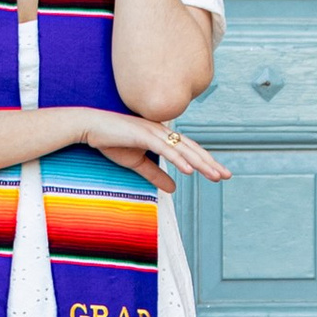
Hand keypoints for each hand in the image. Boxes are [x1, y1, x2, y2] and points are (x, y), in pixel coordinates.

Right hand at [77, 109, 229, 192]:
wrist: (90, 128)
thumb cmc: (111, 142)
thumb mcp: (137, 163)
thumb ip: (155, 174)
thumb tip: (174, 188)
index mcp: (162, 136)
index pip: (189, 150)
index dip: (205, 162)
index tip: (219, 174)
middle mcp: (162, 132)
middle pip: (192, 149)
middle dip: (210, 163)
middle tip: (226, 176)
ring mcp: (154, 132)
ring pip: (183, 149)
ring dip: (200, 163)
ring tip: (214, 175)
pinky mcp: (143, 135)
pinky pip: (165, 149)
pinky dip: (179, 159)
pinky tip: (190, 170)